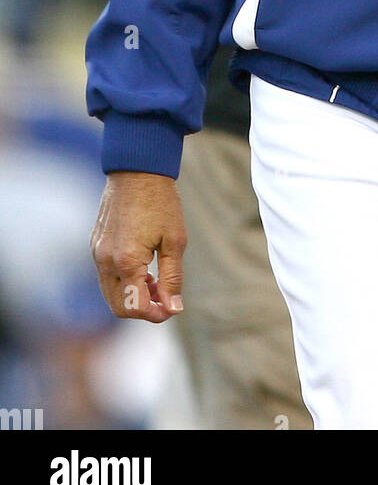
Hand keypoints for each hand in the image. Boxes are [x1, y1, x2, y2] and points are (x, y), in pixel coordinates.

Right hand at [91, 171, 186, 322]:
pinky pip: (106, 275)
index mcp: (126, 261)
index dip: (156, 314)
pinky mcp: (95, 244)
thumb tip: (173, 308)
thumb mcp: (175, 240)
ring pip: (110, 293)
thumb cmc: (160, 202)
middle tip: (165, 298)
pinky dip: (124, 281)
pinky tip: (144, 267)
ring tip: (156, 280)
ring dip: (132, 295)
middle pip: (118, 307)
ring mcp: (97, 252)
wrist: (137, 170)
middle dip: (143, 309)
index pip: (135, 307)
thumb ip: (172, 278)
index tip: (172, 308)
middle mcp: (105, 261)